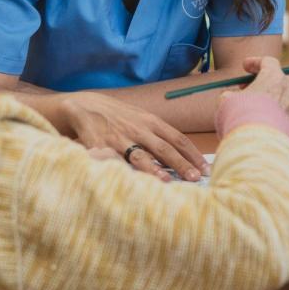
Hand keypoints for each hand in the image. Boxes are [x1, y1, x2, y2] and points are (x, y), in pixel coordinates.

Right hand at [56, 91, 206, 181]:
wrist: (84, 106)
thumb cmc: (118, 116)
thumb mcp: (140, 119)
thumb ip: (158, 135)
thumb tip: (183, 157)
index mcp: (151, 122)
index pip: (178, 139)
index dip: (193, 155)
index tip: (205, 169)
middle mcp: (138, 129)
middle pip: (164, 149)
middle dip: (181, 164)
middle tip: (195, 179)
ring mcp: (119, 138)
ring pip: (140, 156)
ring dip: (155, 170)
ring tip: (167, 181)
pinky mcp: (100, 146)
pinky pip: (114, 161)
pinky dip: (123, 172)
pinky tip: (131, 183)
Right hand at [232, 57, 288, 114]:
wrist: (256, 140)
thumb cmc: (241, 115)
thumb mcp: (227, 100)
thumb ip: (230, 94)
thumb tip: (228, 98)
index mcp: (274, 76)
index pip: (268, 61)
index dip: (254, 62)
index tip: (244, 66)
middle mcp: (287, 88)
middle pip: (277, 77)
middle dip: (261, 79)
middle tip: (245, 86)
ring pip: (280, 94)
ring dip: (267, 95)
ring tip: (251, 103)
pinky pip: (281, 109)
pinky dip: (271, 109)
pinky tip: (258, 117)